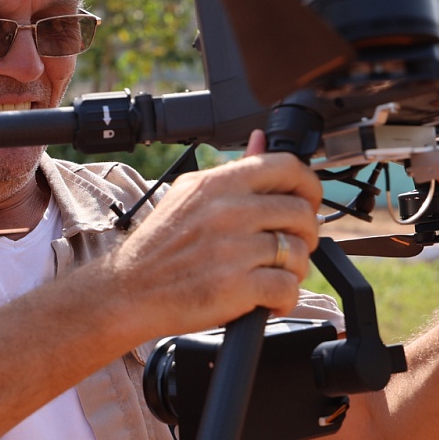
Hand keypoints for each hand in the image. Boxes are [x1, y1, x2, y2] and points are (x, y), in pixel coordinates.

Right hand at [103, 130, 320, 338]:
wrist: (130, 291)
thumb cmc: (159, 247)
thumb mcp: (189, 195)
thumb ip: (232, 171)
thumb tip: (260, 140)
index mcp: (217, 185)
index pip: (287, 167)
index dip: (308, 185)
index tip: (306, 201)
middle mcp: (227, 212)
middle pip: (301, 212)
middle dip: (305, 233)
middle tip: (291, 246)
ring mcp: (233, 249)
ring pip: (298, 252)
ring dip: (293, 269)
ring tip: (272, 274)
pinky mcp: (237, 286)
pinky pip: (287, 288)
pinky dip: (283, 298)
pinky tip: (266, 299)